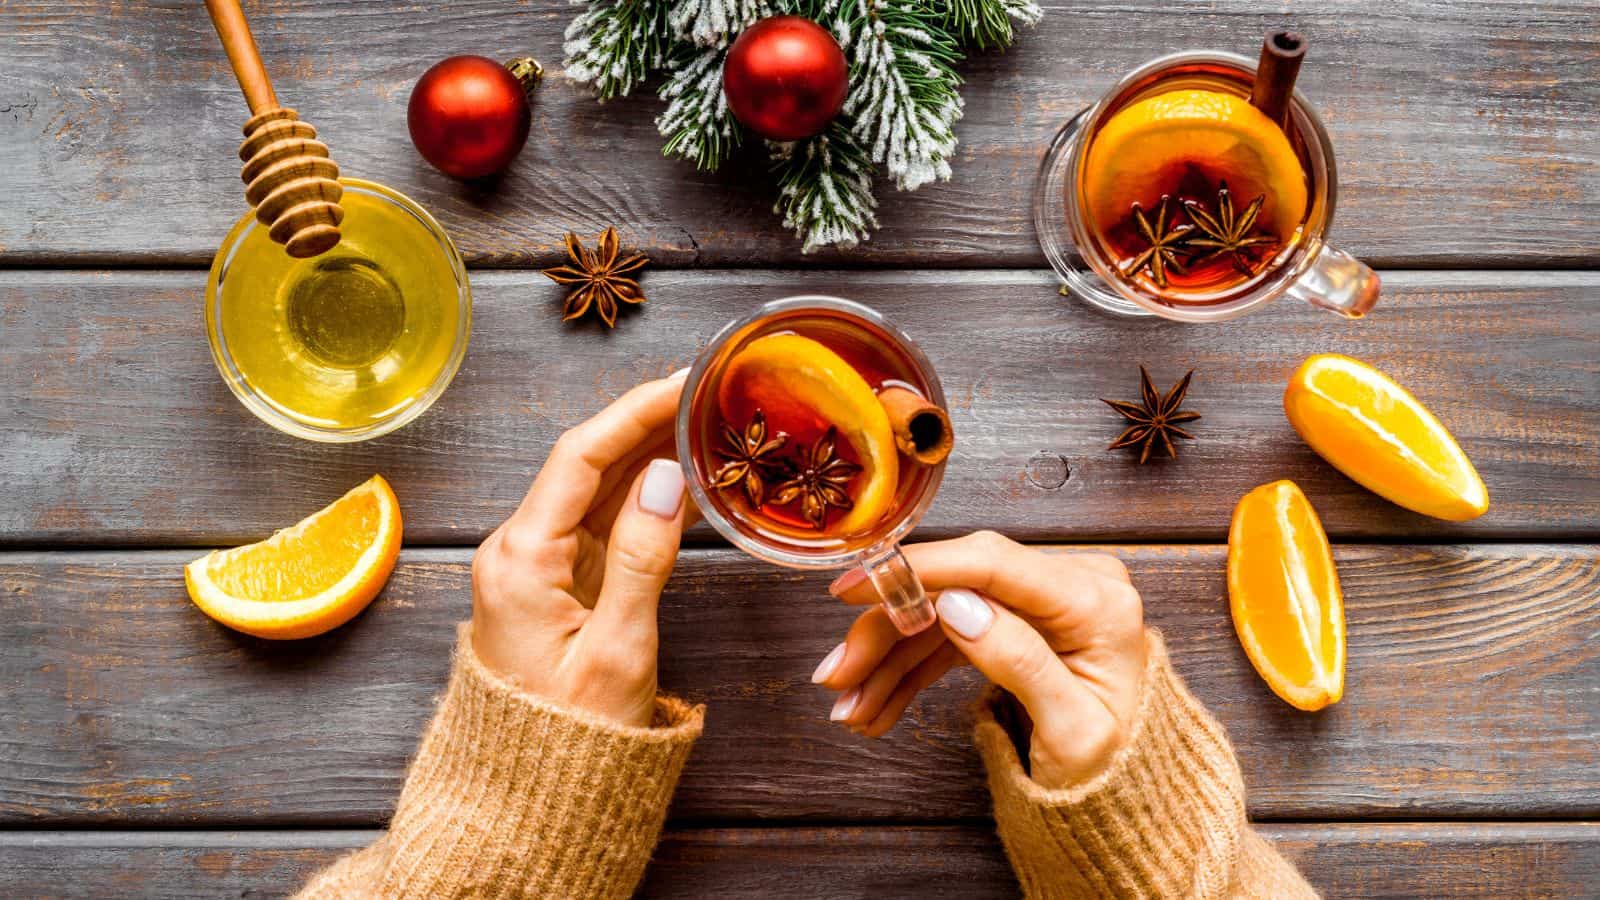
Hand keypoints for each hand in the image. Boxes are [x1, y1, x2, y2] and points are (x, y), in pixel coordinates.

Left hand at [470, 374, 690, 727]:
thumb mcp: (617, 650)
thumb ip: (642, 557)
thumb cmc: (570, 740)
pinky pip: (601, 522)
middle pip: (586, 463)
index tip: (683, 382)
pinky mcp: (556, 585)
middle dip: (646, 422)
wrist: (532, 801)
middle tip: (707, 392)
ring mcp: (536, 567)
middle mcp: (518, 552)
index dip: (635, 411)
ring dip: (648, 454)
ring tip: (703, 422)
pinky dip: (643, 496)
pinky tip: (683, 478)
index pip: (580, 457)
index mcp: (520, 559)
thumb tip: (666, 479)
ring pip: (596, 489)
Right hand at [818, 532, 1146, 787]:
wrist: (1134, 794)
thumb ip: (1020, 661)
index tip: (856, 586)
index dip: (917, 568)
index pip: (991, 564)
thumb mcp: (1075, 730)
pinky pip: (949, 637)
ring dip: (887, 661)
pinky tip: (874, 703)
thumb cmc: (1118, 767)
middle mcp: (1068, 585)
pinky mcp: (1017, 621)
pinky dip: (907, 670)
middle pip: (954, 588)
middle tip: (838, 676)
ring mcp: (1041, 602)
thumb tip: (957, 604)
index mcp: (1094, 599)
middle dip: (886, 633)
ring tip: (849, 708)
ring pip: (939, 615)